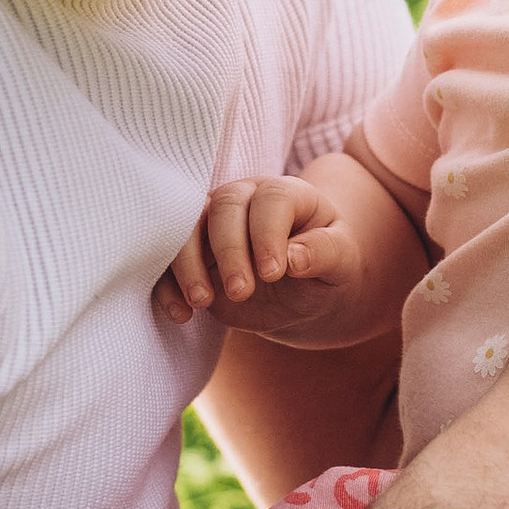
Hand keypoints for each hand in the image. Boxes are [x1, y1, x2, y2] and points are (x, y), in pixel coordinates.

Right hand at [156, 176, 362, 337]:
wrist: (301, 292)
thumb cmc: (325, 269)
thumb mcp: (340, 263)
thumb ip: (324, 254)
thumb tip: (296, 258)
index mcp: (286, 194)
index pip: (272, 199)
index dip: (268, 233)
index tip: (273, 273)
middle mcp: (245, 198)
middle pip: (224, 205)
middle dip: (228, 249)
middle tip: (241, 292)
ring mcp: (212, 223)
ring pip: (186, 226)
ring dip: (189, 264)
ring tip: (203, 301)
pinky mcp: (191, 253)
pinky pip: (167, 259)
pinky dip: (167, 285)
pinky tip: (181, 314)